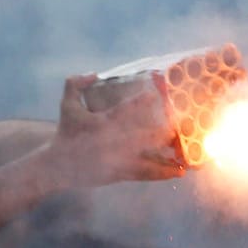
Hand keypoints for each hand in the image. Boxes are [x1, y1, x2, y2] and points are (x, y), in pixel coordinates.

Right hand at [52, 74, 183, 186]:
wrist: (57, 166)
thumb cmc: (64, 133)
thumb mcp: (66, 105)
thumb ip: (75, 83)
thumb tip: (95, 73)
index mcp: (104, 122)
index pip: (127, 109)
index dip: (142, 100)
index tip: (156, 92)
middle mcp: (115, 142)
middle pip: (147, 134)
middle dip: (167, 128)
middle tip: (185, 122)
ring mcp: (120, 160)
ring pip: (152, 156)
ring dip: (171, 153)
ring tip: (190, 150)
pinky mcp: (122, 174)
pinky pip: (147, 174)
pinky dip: (164, 173)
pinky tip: (181, 172)